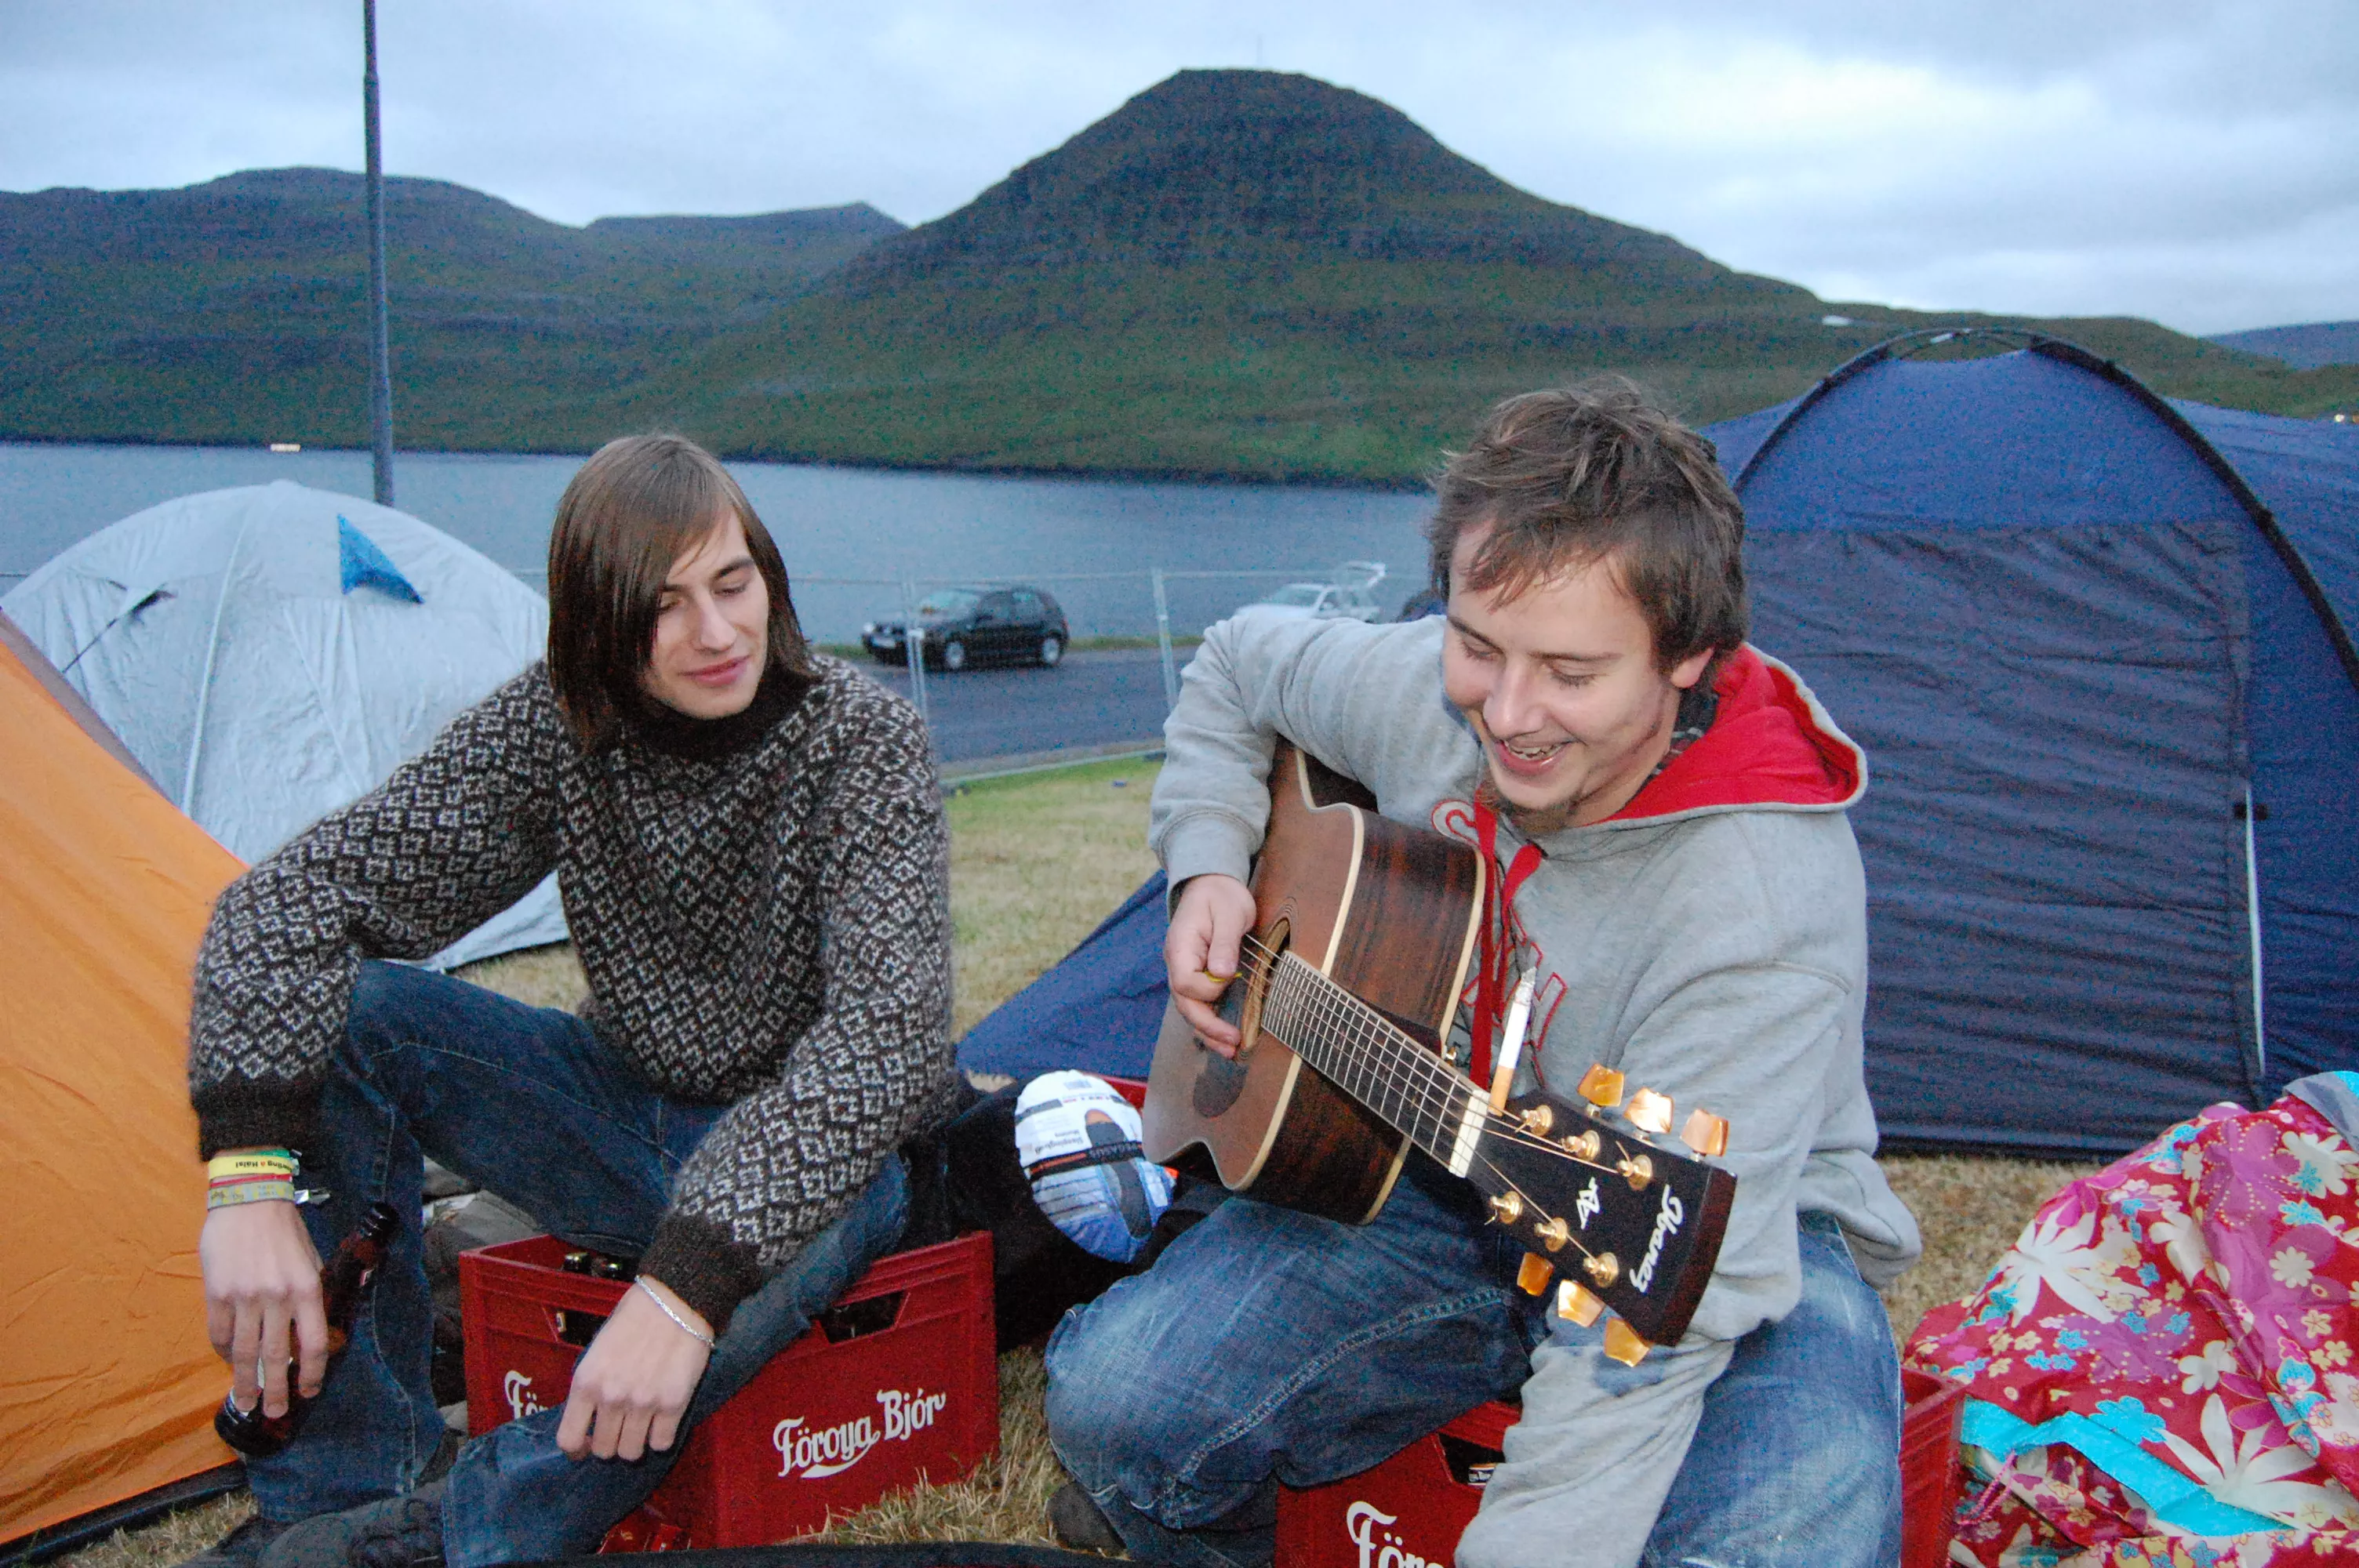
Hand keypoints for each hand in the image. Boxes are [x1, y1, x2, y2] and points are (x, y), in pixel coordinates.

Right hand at [201, 1197, 326, 1418]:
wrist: (248, 1199)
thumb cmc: (285, 1230)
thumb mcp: (314, 1256)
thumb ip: (320, 1289)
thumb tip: (341, 1310)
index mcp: (308, 1289)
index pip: (312, 1344)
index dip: (311, 1373)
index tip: (308, 1392)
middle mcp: (278, 1297)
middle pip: (276, 1356)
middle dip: (275, 1390)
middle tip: (274, 1413)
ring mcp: (245, 1297)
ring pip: (244, 1352)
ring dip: (245, 1382)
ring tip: (246, 1402)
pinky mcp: (217, 1294)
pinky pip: (220, 1334)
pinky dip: (225, 1352)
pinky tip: (229, 1361)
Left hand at [557, 1277, 711, 1461]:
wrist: (676, 1300)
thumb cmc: (633, 1318)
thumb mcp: (598, 1350)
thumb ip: (593, 1384)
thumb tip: (592, 1416)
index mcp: (586, 1382)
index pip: (569, 1439)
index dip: (576, 1450)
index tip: (585, 1447)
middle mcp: (611, 1398)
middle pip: (603, 1450)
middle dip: (610, 1444)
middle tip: (620, 1430)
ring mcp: (643, 1404)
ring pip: (631, 1453)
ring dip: (635, 1444)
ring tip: (641, 1428)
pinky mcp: (673, 1405)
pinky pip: (661, 1443)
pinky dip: (660, 1438)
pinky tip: (662, 1422)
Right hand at [1165, 873, 1257, 1055]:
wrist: (1212, 885)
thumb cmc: (1221, 895)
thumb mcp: (1229, 912)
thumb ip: (1225, 942)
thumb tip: (1222, 972)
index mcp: (1180, 947)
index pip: (1185, 982)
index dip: (1208, 989)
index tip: (1231, 978)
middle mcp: (1177, 964)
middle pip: (1184, 1004)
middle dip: (1208, 1026)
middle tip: (1234, 1043)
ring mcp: (1184, 972)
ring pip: (1190, 1009)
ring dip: (1209, 1032)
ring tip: (1231, 1050)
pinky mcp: (1196, 977)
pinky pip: (1199, 1004)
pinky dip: (1210, 1023)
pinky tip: (1225, 1037)